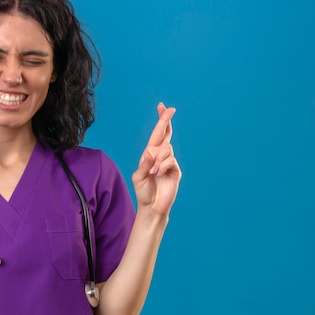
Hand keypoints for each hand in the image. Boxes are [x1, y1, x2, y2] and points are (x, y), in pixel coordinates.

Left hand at [132, 103, 181, 217]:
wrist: (152, 207)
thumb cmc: (143, 192)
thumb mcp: (138, 177)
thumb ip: (144, 165)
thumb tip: (150, 152)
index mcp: (150, 155)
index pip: (156, 135)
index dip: (160, 121)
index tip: (162, 107)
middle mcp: (160, 156)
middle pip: (165, 135)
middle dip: (166, 121)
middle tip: (170, 109)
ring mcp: (169, 162)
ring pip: (166, 149)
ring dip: (158, 159)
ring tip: (153, 172)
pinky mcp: (175, 170)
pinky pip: (170, 160)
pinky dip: (163, 165)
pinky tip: (158, 173)